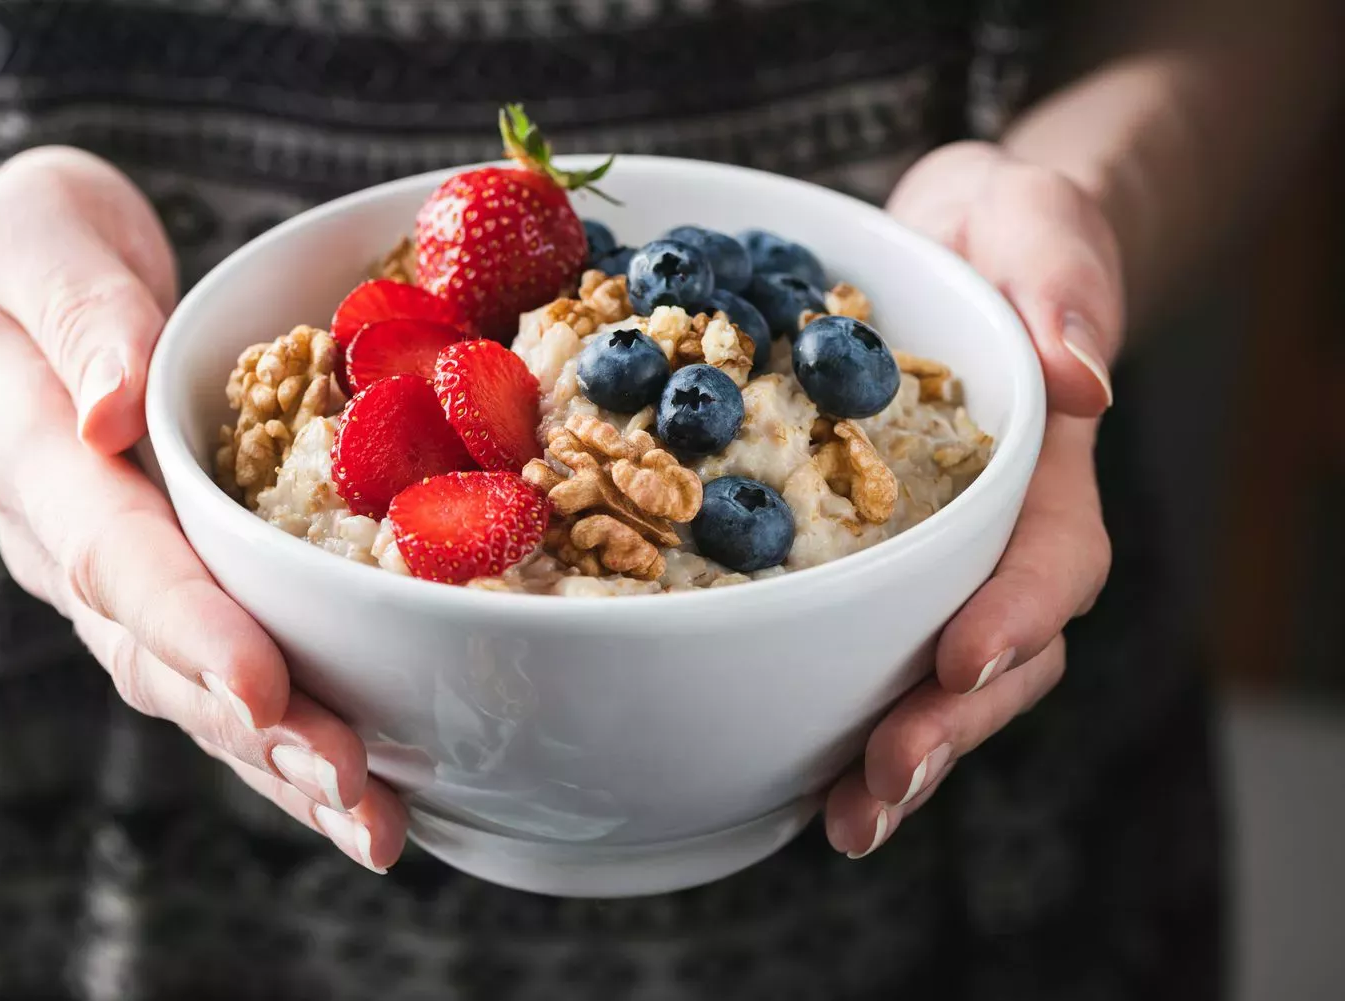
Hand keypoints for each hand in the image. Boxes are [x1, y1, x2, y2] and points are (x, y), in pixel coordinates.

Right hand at [0, 147, 404, 870]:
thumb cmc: (22, 253)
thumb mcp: (36, 230)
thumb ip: (74, 308)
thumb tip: (112, 403)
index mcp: (37, 456)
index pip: (114, 554)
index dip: (187, 626)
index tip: (260, 685)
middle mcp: (74, 545)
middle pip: (162, 656)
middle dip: (259, 730)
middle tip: (353, 792)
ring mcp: (117, 584)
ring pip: (192, 692)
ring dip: (281, 764)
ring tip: (373, 824)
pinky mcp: (168, 593)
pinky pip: (221, 677)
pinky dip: (285, 740)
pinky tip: (356, 793)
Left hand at [823, 143, 1117, 855]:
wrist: (947, 245)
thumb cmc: (1001, 234)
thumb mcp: (1035, 224)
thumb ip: (1065, 283)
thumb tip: (1083, 374)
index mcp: (1045, 472)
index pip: (1051, 563)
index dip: (1015, 620)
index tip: (962, 659)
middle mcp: (996, 538)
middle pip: (997, 659)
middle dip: (946, 728)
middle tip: (881, 787)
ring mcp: (935, 563)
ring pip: (932, 680)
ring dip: (895, 757)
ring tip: (845, 820)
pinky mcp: (868, 565)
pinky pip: (862, 649)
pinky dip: (835, 713)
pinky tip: (791, 770)